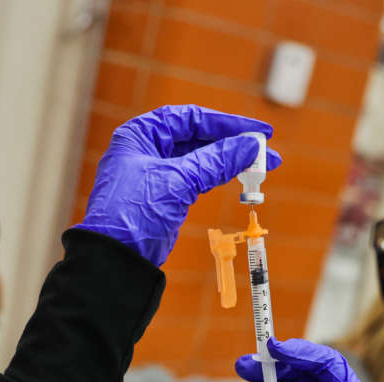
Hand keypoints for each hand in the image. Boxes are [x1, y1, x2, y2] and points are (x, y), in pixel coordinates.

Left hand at [77, 104, 280, 265]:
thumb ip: (216, 161)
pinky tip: (240, 178)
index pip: (191, 118)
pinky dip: (219, 177)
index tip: (258, 131)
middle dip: (233, 144)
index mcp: (141, 134)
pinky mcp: (166, 196)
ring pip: (201, 159)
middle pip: (198, 137)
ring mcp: (157, 173)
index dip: (227, 123)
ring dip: (230, 162)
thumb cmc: (133, 214)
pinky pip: (199, 179)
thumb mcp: (178, 181)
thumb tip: (251, 146)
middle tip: (267, 152)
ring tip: (261, 167)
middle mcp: (147, 149)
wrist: (116, 260)